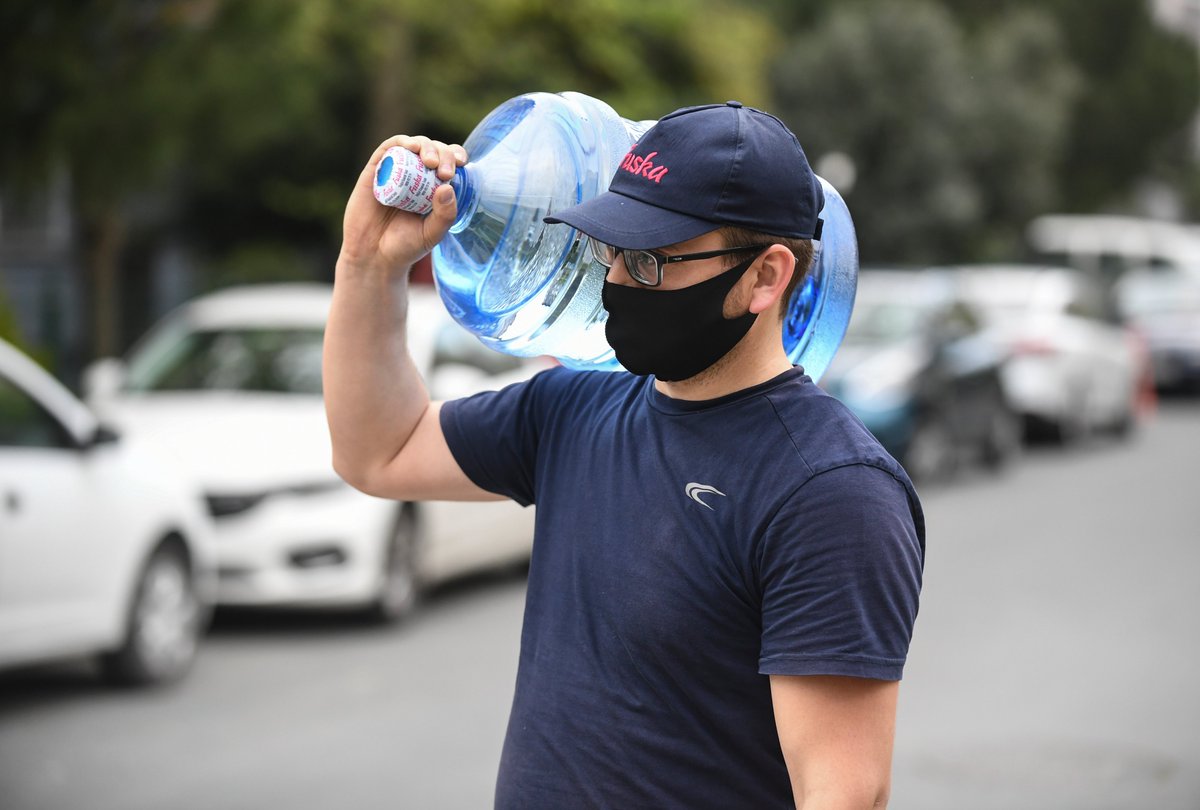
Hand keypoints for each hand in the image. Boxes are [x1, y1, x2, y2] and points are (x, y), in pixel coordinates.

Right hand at [338, 135, 467, 275]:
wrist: (372, 255)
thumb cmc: (404, 246)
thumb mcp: (431, 234)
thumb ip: (444, 215)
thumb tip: (447, 187)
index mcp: (433, 188)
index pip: (449, 163)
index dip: (456, 156)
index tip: (462, 163)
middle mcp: (416, 176)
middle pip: (434, 151)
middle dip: (443, 154)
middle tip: (445, 172)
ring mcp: (396, 171)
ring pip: (414, 145)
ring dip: (426, 146)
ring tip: (430, 162)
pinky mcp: (376, 170)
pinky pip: (389, 148)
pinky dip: (402, 142)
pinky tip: (411, 147)